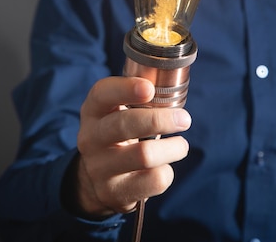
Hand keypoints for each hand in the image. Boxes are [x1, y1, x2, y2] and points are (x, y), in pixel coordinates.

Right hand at [70, 76, 191, 216]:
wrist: (95, 180)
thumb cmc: (118, 135)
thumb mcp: (116, 113)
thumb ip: (138, 98)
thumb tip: (173, 84)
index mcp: (93, 111)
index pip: (102, 94)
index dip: (125, 89)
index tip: (149, 88)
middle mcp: (91, 138)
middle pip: (125, 125)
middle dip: (160, 119)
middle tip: (184, 119)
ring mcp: (100, 167)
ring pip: (144, 155)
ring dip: (172, 148)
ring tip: (180, 145)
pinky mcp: (115, 192)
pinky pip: (153, 180)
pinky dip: (167, 172)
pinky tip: (164, 167)